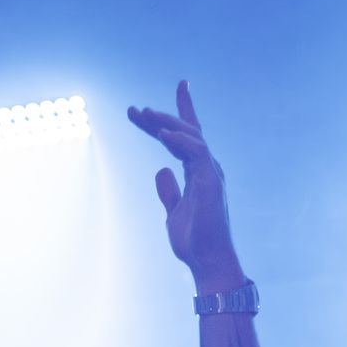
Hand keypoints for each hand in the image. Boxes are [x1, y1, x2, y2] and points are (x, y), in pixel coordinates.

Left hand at [127, 80, 244, 288]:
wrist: (208, 262)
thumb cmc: (194, 242)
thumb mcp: (173, 212)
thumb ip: (168, 191)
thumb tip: (160, 170)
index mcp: (198, 172)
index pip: (188, 136)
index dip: (180, 111)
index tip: (179, 84)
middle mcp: (207, 167)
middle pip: (184, 132)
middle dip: (161, 117)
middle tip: (135, 110)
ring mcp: (210, 172)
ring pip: (191, 136)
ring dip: (167, 123)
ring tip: (144, 115)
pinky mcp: (210, 181)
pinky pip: (196, 152)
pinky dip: (180, 140)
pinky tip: (162, 134)